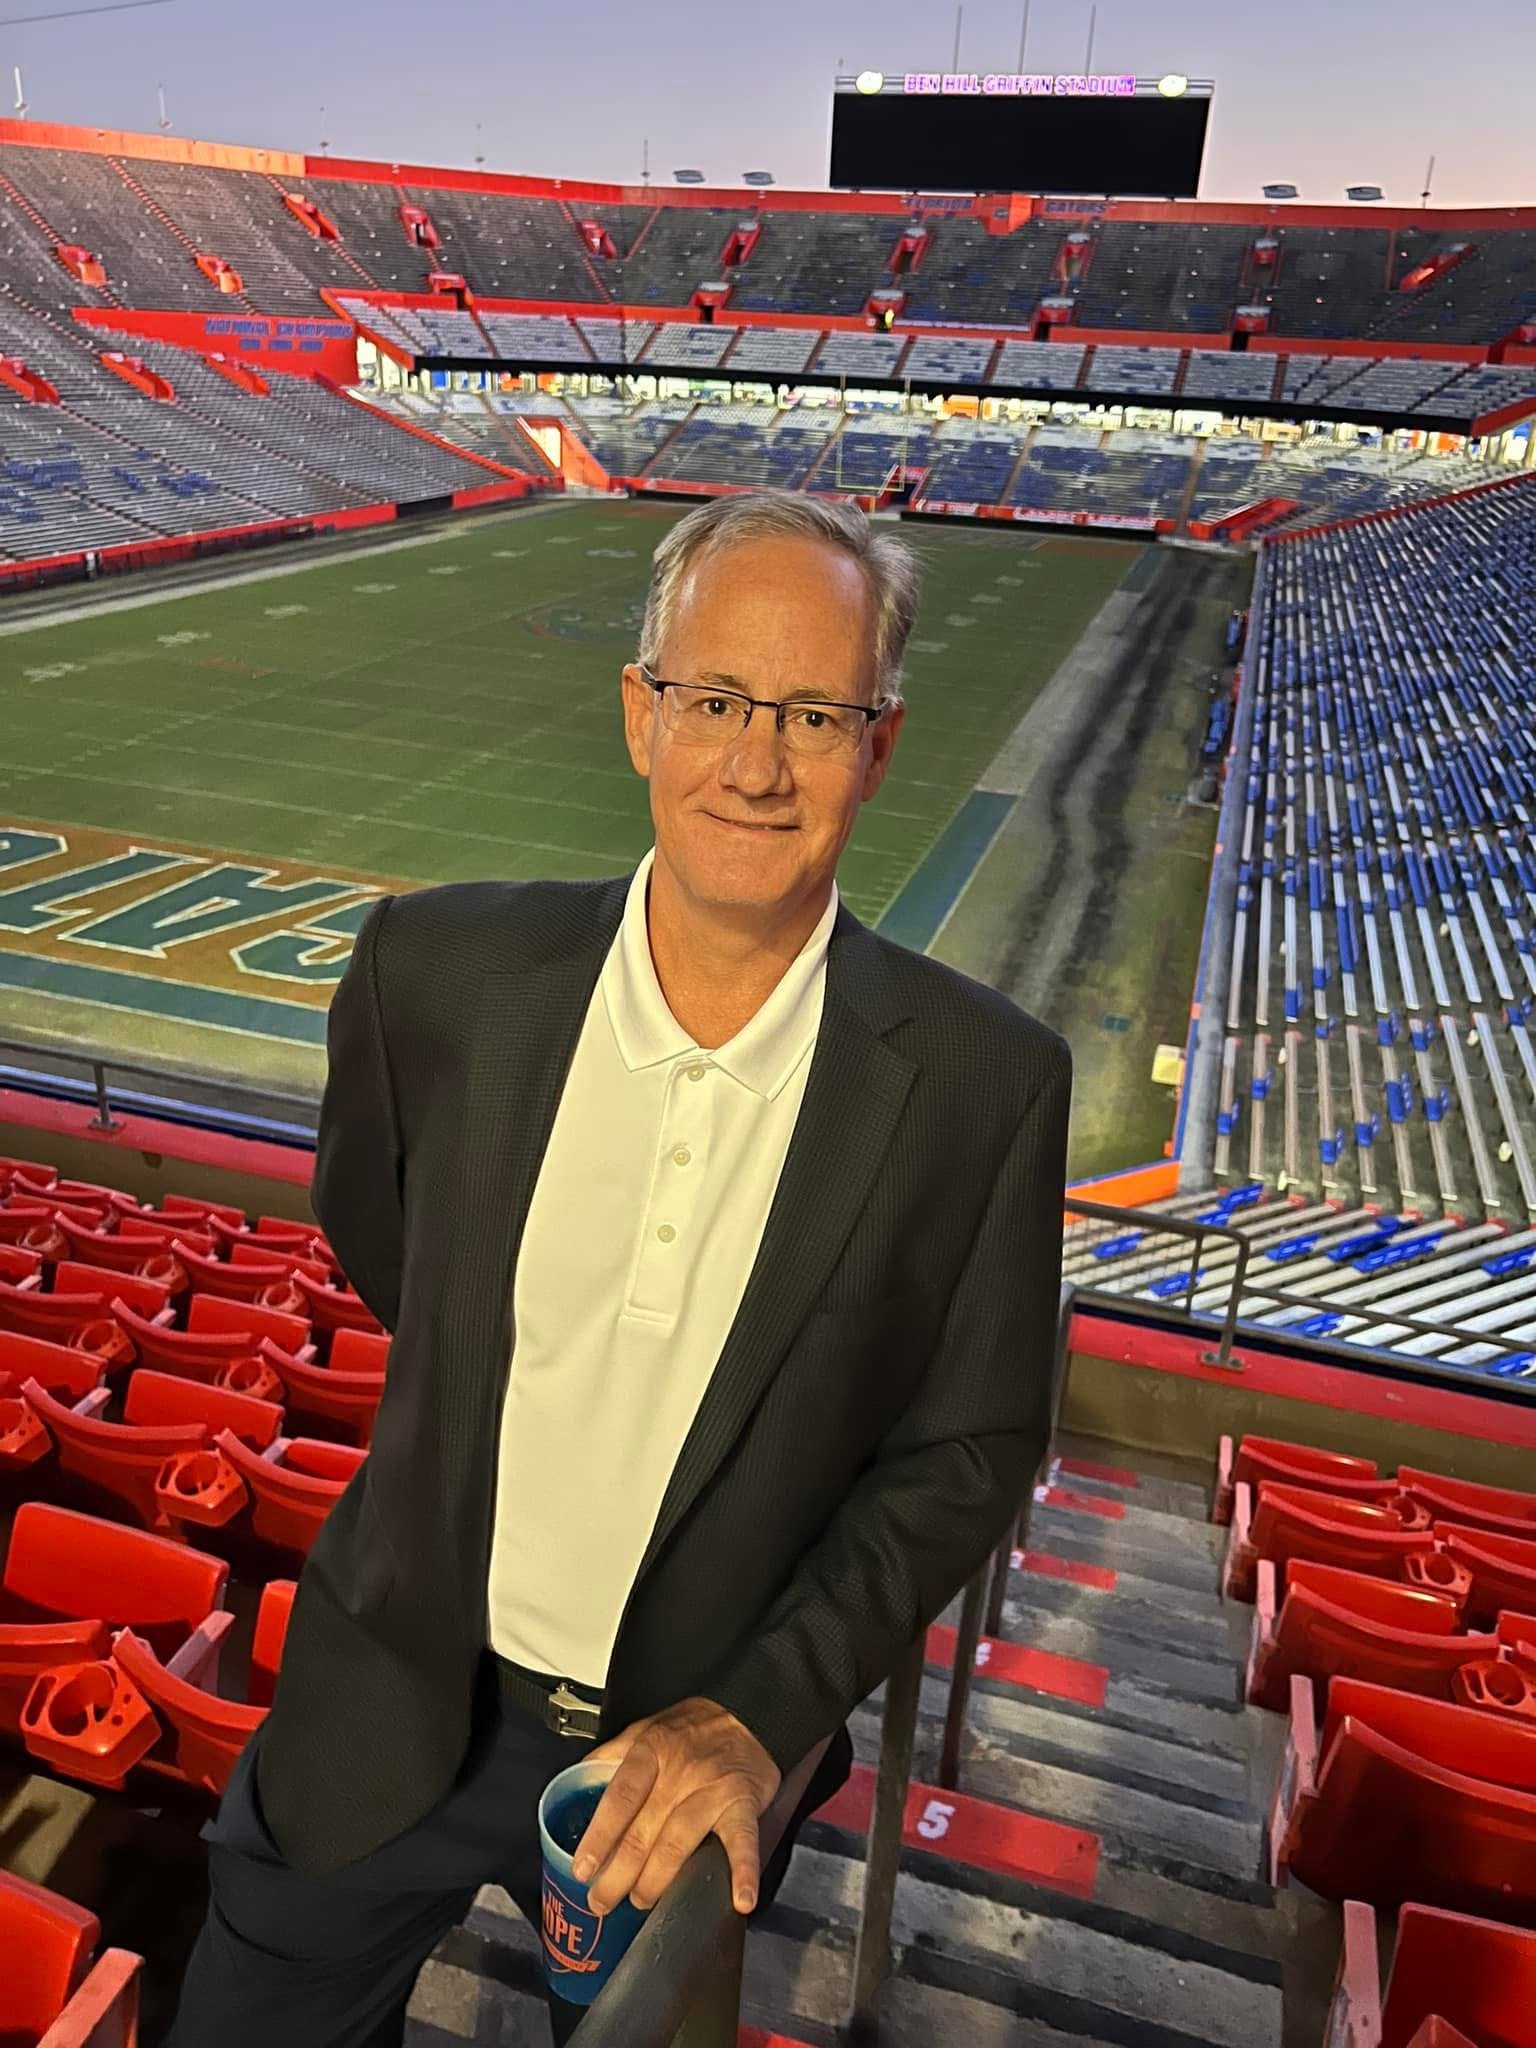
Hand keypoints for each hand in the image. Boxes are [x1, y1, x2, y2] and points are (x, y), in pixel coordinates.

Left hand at [571, 1696, 779, 1916]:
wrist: (750, 1712)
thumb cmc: (694, 1726)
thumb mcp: (647, 1727)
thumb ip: (613, 1755)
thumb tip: (578, 1780)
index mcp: (652, 1751)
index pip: (620, 1798)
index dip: (600, 1836)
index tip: (583, 1868)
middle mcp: (680, 1771)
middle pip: (644, 1830)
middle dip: (619, 1873)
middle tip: (602, 1901)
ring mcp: (713, 1789)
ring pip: (679, 1843)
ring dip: (657, 1880)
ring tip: (641, 1901)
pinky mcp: (744, 1803)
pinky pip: (742, 1840)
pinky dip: (744, 1871)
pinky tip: (740, 1899)